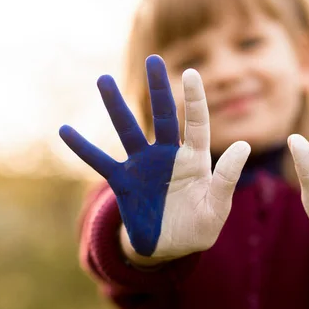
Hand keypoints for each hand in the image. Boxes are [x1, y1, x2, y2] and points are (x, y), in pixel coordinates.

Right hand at [59, 55, 250, 259]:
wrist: (170, 248)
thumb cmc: (199, 227)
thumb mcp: (217, 208)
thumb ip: (227, 179)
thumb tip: (243, 146)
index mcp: (195, 160)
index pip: (197, 124)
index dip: (195, 100)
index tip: (192, 73)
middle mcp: (168, 155)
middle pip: (163, 116)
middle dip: (159, 88)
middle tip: (153, 59)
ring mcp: (144, 166)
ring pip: (128, 131)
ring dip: (116, 107)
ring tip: (104, 80)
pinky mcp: (124, 182)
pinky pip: (100, 162)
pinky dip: (83, 148)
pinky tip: (65, 130)